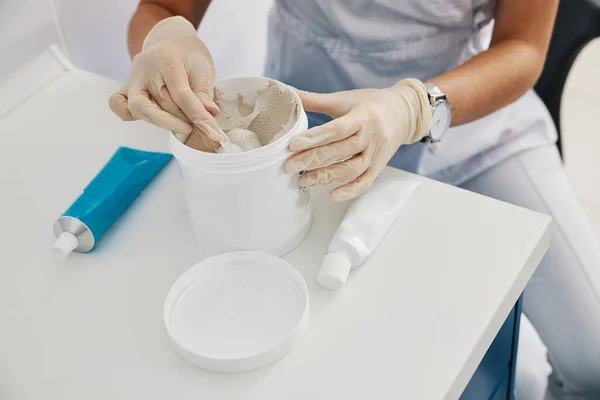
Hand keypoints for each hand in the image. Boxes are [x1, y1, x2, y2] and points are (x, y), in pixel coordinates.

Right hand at [109, 16, 225, 150]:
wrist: (171, 43)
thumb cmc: (188, 56)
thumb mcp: (202, 68)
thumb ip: (204, 93)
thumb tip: (210, 114)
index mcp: (166, 58)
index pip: (181, 93)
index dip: (198, 116)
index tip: (213, 133)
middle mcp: (144, 69)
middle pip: (161, 103)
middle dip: (183, 121)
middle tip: (202, 130)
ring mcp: (132, 80)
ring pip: (140, 108)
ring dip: (164, 122)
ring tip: (186, 126)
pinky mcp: (125, 90)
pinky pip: (118, 105)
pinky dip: (131, 116)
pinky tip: (156, 122)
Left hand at [284, 79, 431, 200]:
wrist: (404, 113)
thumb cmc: (370, 104)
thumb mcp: (344, 98)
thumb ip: (315, 100)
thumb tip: (287, 93)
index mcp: (362, 116)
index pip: (337, 129)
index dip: (314, 138)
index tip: (293, 145)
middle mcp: (371, 136)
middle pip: (340, 151)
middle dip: (312, 160)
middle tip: (289, 166)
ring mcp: (376, 154)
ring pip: (351, 169)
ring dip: (326, 177)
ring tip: (303, 180)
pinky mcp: (379, 167)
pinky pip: (365, 182)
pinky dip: (350, 191)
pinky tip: (332, 195)